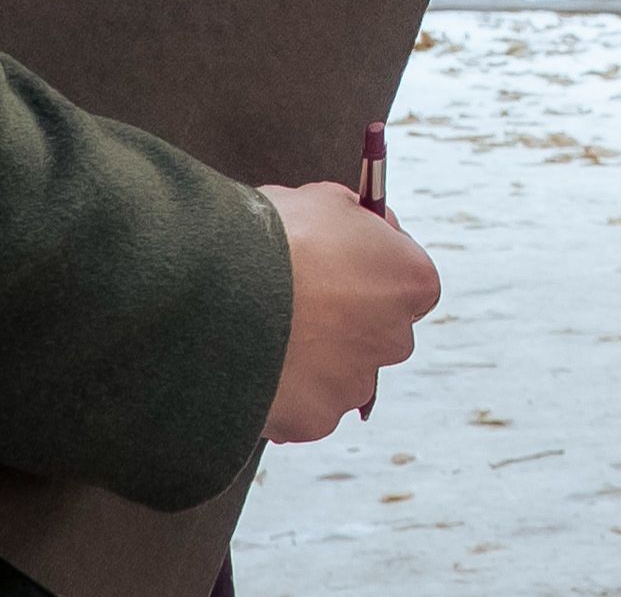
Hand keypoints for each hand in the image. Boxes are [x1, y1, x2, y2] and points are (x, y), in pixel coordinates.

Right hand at [259, 180, 438, 442]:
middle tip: (301, 305)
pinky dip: (286, 394)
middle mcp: (396, 338)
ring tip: (266, 336)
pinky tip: (253, 366)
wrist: (211, 291)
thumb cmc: (269, 236)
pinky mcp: (315, 419)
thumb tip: (360, 228)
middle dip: (348, 324)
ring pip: (343, 376)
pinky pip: (305, 408)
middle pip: (379, 334)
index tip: (343, 267)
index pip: (408, 283)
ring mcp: (355, 384)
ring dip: (316, 362)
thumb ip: (355, 223)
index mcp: (410, 281)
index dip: (373, 274)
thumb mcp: (324, 201)